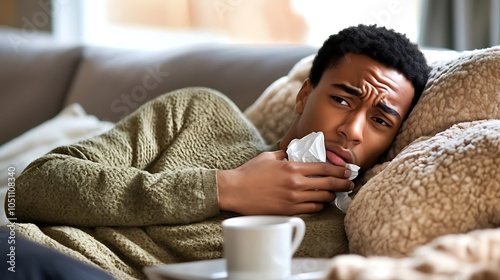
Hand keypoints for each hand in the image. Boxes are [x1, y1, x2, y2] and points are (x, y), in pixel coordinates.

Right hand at [216, 150, 353, 215]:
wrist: (235, 191)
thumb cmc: (250, 172)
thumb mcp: (269, 156)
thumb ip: (285, 154)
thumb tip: (296, 154)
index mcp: (292, 167)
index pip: (324, 168)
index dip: (339, 170)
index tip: (347, 170)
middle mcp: (296, 184)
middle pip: (328, 184)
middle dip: (343, 184)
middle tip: (350, 183)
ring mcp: (293, 199)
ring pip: (322, 198)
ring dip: (332, 196)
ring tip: (335, 193)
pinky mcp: (288, 211)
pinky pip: (311, 209)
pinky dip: (319, 205)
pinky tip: (320, 202)